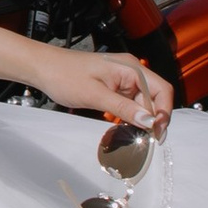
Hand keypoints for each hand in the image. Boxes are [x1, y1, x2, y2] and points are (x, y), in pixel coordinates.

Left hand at [38, 46, 171, 131]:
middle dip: (153, 118)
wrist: (42, 68)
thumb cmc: (64, 74)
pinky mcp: (114, 88)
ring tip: (135, 135)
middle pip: (155, 98)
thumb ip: (124, 108)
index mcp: (130, 67)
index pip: (162, 90)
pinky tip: (124, 127)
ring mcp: (122, 80)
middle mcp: (130, 72)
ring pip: (143, 103)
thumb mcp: (95, 95)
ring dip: (142, 119)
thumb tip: (149, 121)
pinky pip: (130, 104)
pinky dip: (130, 117)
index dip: (164, 112)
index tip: (157, 132)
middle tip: (147, 139)